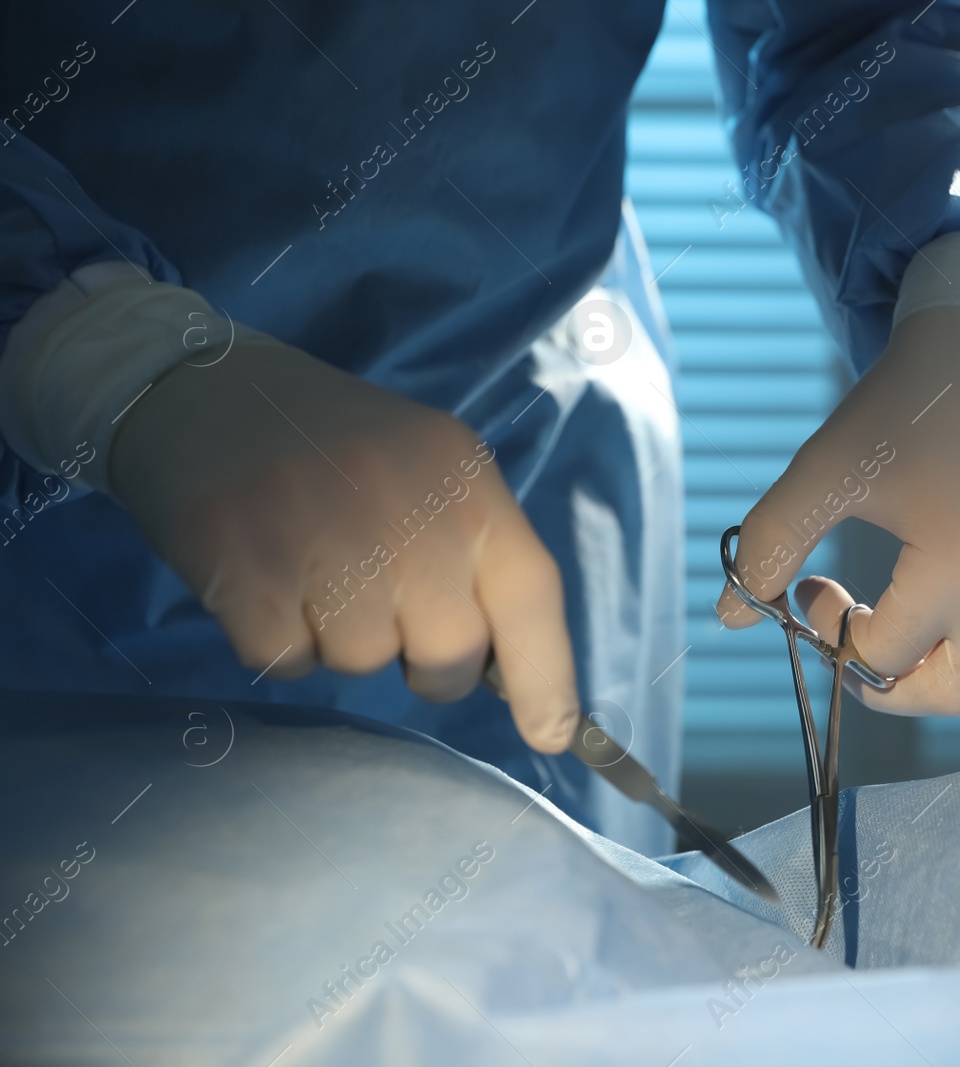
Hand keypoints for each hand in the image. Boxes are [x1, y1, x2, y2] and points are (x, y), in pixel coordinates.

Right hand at [110, 332, 579, 751]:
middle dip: (426, 662)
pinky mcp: (246, 556)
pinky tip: (268, 581)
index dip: (547, 676)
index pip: (531, 593)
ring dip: (340, 640)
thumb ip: (475, 560)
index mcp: (467, 479)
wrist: (210, 389)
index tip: (550, 737)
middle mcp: (410, 504)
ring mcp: (327, 528)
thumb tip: (512, 675)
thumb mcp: (432, 476)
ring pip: (364, 660)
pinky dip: (277, 641)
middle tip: (386, 613)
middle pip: (451, 649)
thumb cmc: (339, 450)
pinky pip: (287, 659)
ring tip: (315, 572)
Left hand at [716, 303, 959, 714]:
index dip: (831, 631)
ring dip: (949, 672)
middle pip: (946, 694)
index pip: (881, 655)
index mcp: (959, 566)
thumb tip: (731, 618)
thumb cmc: (903, 406)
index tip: (813, 585)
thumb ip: (770, 545)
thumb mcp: (823, 471)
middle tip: (859, 638)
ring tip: (915, 625)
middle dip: (887, 680)